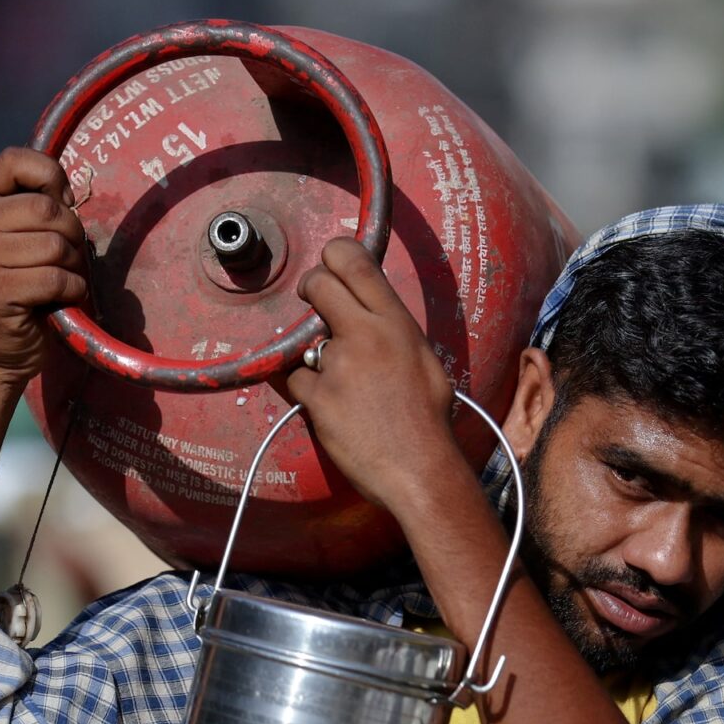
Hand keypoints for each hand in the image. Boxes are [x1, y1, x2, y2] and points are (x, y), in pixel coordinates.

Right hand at [0, 147, 88, 386]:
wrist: (4, 351)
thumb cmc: (28, 288)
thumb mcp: (28, 239)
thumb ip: (39, 208)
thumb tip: (67, 193)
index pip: (14, 159)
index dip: (51, 176)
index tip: (62, 204)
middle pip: (47, 208)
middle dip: (72, 235)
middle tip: (67, 259)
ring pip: (55, 245)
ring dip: (73, 267)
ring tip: (60, 282)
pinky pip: (55, 278)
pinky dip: (71, 290)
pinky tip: (60, 300)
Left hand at [286, 238, 465, 512]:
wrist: (419, 469)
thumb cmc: (428, 419)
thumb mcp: (424, 360)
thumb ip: (394, 332)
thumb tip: (372, 315)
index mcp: (397, 324)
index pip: (357, 263)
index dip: (334, 254)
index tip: (328, 265)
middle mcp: (366, 335)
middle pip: (319, 283)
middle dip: (310, 289)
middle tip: (313, 303)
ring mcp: (338, 364)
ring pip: (303, 339)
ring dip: (314, 355)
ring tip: (342, 385)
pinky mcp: (317, 396)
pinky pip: (295, 379)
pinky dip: (307, 391)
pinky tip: (330, 407)